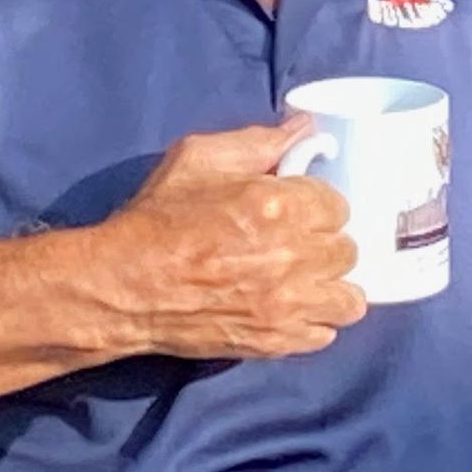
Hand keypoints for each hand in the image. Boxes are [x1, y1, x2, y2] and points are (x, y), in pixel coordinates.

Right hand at [97, 115, 365, 358]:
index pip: (339, 205)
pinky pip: (325, 335)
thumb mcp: (199, 158)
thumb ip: (259, 142)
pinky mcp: (275, 342)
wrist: (123, 286)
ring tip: (305, 278)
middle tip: (296, 241)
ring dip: (330, 285)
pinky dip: (316, 322)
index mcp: (280, 207)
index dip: (317, 205)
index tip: (298, 208)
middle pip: (346, 250)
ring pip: (349, 299)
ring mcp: (287, 306)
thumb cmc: (157, 219)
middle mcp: (293, 258)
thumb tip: (305, 128)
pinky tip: (292, 307)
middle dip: (324, 242)